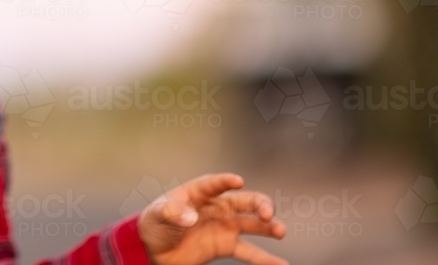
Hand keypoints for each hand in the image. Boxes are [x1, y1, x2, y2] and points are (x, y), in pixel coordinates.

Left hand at [137, 173, 286, 264]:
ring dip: (268, 226)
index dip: (226, 181)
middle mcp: (217, 206)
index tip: (238, 181)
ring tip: (280, 231)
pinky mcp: (226, 246)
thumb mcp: (158, 215)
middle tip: (267, 213)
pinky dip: (265, 259)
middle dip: (259, 204)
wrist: (156, 249)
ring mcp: (225, 226)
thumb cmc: (156, 223)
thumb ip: (172, 213)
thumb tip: (189, 218)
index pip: (215, 184)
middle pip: (244, 201)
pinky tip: (281, 263)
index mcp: (199, 192)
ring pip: (252, 224)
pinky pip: (249, 252)